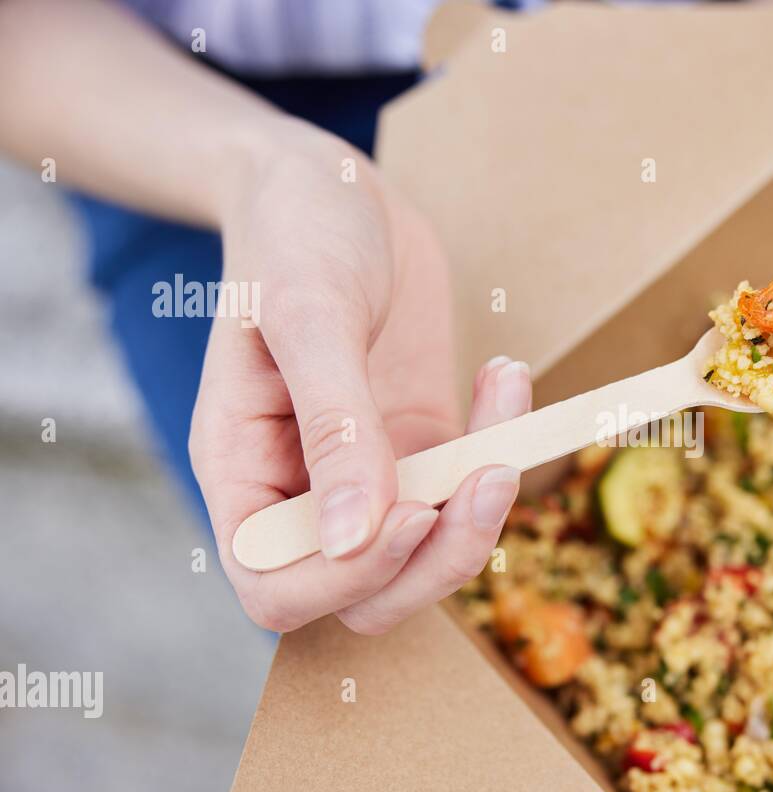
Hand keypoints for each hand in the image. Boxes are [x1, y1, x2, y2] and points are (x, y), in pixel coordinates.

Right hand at [190, 124, 529, 633]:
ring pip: (429, 557)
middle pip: (365, 596)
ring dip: (484, 505)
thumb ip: (333, 427)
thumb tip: (357, 537)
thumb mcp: (308, 316)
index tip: (412, 511)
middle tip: (491, 475)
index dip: (348, 576)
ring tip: (505, 396)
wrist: (335, 189)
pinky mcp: (424, 450)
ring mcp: (370, 477)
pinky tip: (505, 375)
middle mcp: (302, 493)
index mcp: (242, 474)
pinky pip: (469, 490)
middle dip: (438, 559)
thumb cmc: (295, 234)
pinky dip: (503, 445)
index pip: (277, 587)